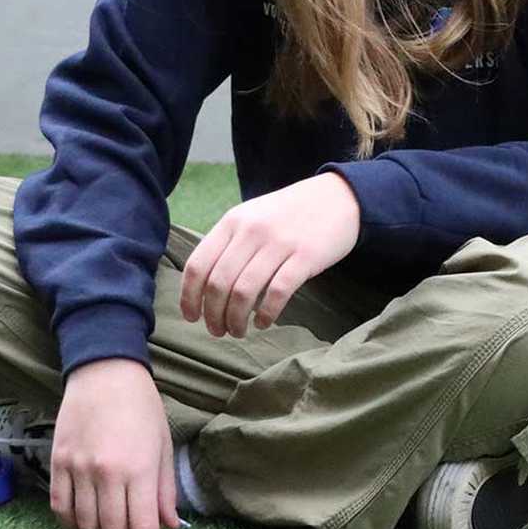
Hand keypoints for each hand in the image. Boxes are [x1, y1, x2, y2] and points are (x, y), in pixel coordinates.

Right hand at [50, 358, 181, 528]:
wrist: (104, 373)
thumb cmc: (141, 407)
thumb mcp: (162, 446)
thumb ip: (164, 490)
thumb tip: (170, 526)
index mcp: (139, 468)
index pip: (141, 528)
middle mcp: (106, 473)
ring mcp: (78, 469)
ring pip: (84, 525)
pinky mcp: (57, 463)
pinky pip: (60, 508)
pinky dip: (72, 523)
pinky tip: (85, 520)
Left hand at [179, 172, 360, 337]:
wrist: (338, 197)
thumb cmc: (290, 213)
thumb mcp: (253, 216)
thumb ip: (230, 243)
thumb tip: (205, 286)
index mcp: (233, 221)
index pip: (198, 265)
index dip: (189, 297)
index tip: (192, 317)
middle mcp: (252, 231)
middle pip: (219, 284)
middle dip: (213, 315)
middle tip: (218, 331)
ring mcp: (279, 243)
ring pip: (244, 292)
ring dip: (236, 320)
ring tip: (238, 331)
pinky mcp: (305, 257)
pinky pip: (277, 293)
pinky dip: (266, 314)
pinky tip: (265, 322)